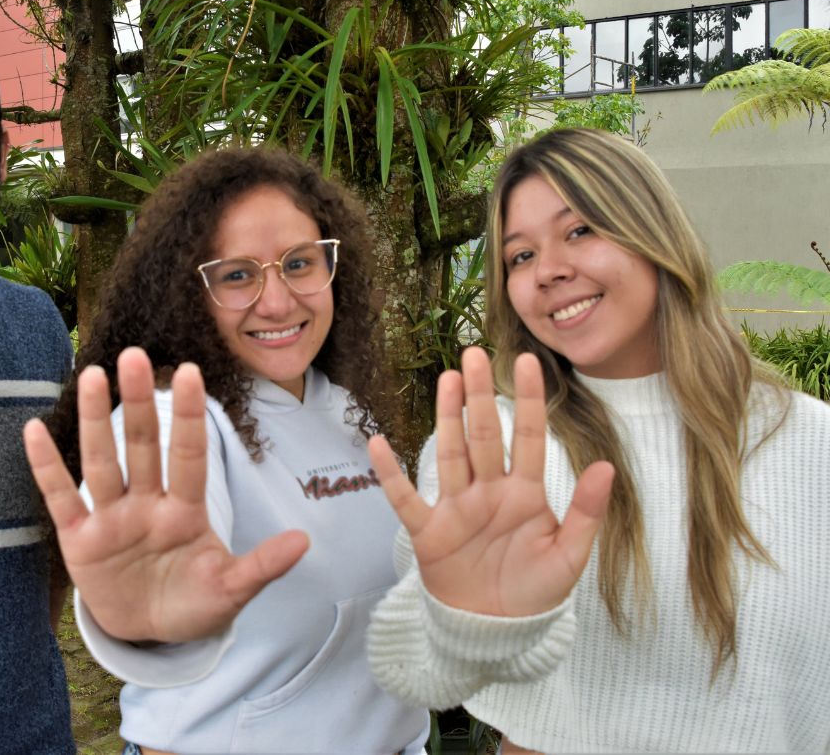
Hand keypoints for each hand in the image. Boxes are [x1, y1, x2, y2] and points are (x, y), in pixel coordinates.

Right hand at [24, 347, 308, 642]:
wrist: (150, 633)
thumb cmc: (194, 604)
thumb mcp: (231, 591)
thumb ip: (261, 566)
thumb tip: (305, 542)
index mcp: (185, 511)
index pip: (188, 455)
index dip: (188, 417)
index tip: (191, 372)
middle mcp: (147, 504)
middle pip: (142, 446)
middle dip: (138, 403)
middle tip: (135, 355)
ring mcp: (111, 518)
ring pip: (102, 462)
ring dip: (95, 421)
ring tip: (92, 375)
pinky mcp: (80, 540)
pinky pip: (59, 498)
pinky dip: (47, 466)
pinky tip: (34, 429)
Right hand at [371, 347, 613, 617]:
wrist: (495, 631)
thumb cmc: (534, 592)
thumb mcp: (570, 557)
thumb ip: (585, 512)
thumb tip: (606, 466)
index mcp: (525, 494)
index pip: (528, 438)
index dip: (527, 401)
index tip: (526, 361)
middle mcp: (488, 491)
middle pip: (483, 435)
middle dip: (480, 395)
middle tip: (473, 354)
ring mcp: (456, 507)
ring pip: (450, 453)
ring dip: (447, 417)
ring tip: (447, 380)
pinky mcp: (428, 531)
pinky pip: (406, 498)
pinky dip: (391, 474)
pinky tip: (379, 445)